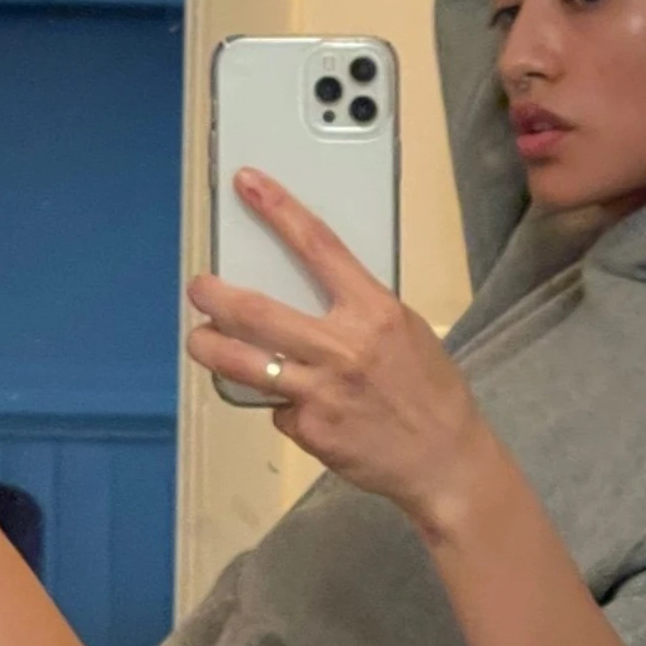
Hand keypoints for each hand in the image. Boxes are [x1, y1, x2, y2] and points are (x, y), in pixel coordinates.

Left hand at [185, 170, 493, 523]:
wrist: (447, 461)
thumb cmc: (431, 392)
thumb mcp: (406, 331)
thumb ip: (357, 310)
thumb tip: (307, 292)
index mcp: (375, 311)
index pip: (318, 245)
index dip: (277, 209)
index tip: (248, 183)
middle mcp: (344, 347)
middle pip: (257, 311)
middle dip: (215, 296)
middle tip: (199, 288)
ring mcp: (322, 392)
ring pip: (243, 364)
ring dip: (210, 349)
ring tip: (199, 341)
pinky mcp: (310, 430)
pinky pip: (277, 408)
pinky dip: (281, 404)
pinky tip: (302, 408)